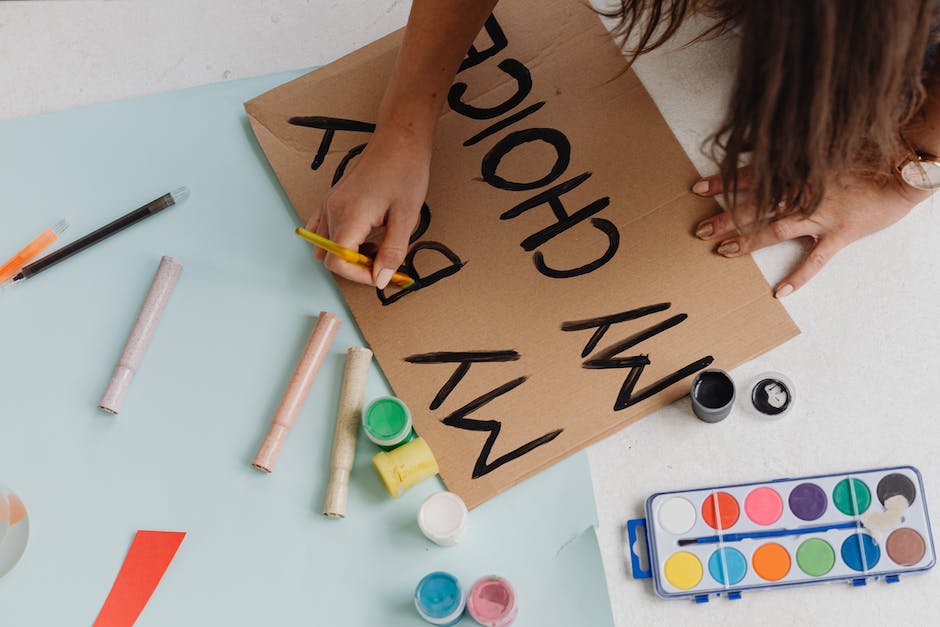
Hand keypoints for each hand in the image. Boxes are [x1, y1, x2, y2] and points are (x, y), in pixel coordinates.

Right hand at [307, 128, 430, 288]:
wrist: (399, 141)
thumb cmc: (405, 172)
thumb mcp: (407, 217)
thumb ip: (392, 252)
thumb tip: (380, 279)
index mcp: (349, 215)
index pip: (337, 262)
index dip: (360, 275)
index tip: (382, 272)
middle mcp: (331, 210)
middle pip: (329, 257)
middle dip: (356, 266)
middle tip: (383, 259)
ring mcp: (328, 204)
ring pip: (324, 246)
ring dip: (347, 254)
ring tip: (375, 244)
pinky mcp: (330, 199)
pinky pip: (321, 230)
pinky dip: (337, 241)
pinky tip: (362, 236)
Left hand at [691, 170, 929, 296]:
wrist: (906, 166)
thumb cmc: (867, 154)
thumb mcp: (825, 147)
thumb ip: (794, 154)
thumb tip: (763, 153)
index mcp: (798, 168)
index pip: (752, 174)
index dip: (723, 181)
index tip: (698, 187)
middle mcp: (804, 191)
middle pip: (755, 205)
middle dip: (725, 217)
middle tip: (699, 229)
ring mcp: (821, 214)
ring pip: (775, 229)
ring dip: (747, 241)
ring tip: (722, 251)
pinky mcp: (841, 233)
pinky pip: (816, 259)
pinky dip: (799, 276)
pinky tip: (780, 292)